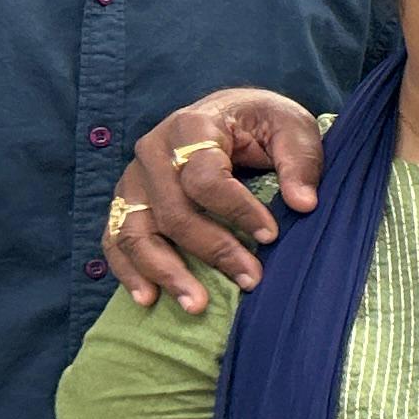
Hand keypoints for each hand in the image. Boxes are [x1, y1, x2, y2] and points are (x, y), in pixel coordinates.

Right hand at [111, 88, 326, 310]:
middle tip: (251, 279)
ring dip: (164, 272)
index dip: (238, 211)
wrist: (226, 113)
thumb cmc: (260, 122)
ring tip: (196, 305)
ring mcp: (133, 177)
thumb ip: (300, 160)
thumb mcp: (291, 126)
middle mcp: (153, 151)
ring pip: (135, 231)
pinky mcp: (125, 200)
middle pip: (173, 211)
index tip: (271, 237)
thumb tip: (303, 204)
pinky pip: (115, 238)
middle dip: (212, 250)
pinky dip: (128, 270)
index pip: (205, 178)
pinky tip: (148, 298)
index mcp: (192, 126)